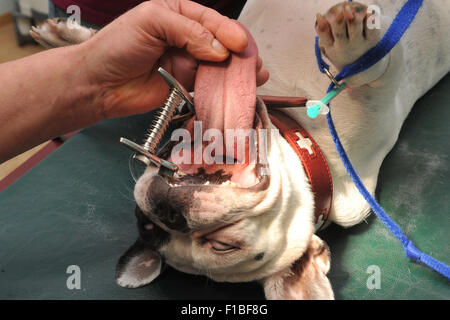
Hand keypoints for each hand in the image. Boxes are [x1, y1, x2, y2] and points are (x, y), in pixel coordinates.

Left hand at [81, 0, 268, 118]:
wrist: (99, 84)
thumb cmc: (117, 46)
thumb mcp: (151, 21)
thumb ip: (188, 31)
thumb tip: (219, 50)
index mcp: (180, 15)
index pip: (212, 21)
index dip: (228, 32)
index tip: (239, 45)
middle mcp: (187, 38)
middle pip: (222, 43)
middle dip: (240, 52)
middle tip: (252, 63)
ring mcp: (188, 63)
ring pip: (221, 65)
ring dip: (239, 71)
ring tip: (254, 75)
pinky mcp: (187, 85)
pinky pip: (211, 85)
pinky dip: (226, 88)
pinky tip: (241, 88)